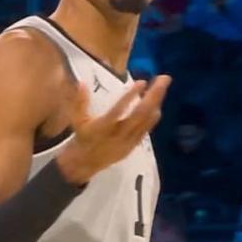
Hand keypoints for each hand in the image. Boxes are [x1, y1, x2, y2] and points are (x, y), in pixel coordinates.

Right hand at [56, 76, 170, 184]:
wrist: (87, 163)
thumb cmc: (84, 137)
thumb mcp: (78, 120)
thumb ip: (80, 102)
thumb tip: (82, 82)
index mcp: (102, 127)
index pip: (118, 111)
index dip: (129, 97)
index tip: (141, 82)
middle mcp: (118, 134)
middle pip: (139, 114)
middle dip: (153, 95)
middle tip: (164, 78)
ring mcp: (128, 140)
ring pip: (146, 120)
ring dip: (157, 102)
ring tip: (163, 85)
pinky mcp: (134, 144)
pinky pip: (146, 129)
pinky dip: (153, 116)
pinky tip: (158, 103)